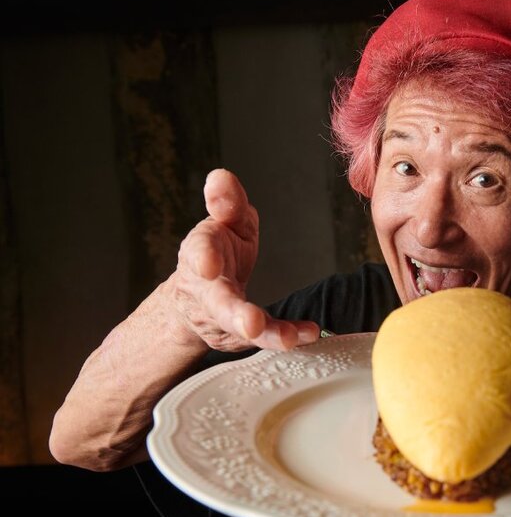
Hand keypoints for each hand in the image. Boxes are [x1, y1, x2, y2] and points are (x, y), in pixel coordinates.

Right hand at [169, 169, 317, 350]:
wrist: (195, 300)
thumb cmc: (218, 251)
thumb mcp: (223, 221)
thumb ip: (226, 202)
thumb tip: (221, 177)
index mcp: (202, 252)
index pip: (199, 252)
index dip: (203, 257)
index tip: (208, 264)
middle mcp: (208, 289)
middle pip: (219, 303)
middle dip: (235, 314)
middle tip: (252, 325)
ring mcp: (223, 317)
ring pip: (240, 329)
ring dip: (265, 334)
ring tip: (288, 339)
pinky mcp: (242, 335)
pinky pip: (267, 336)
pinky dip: (286, 334)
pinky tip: (308, 333)